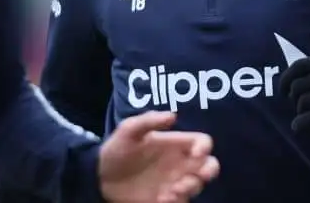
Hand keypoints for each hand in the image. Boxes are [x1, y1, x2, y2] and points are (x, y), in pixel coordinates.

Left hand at [98, 111, 219, 202]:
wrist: (100, 177)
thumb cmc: (116, 150)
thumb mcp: (128, 131)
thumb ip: (148, 121)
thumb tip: (173, 115)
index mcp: (175, 144)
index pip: (201, 142)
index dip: (204, 147)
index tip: (196, 153)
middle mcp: (180, 163)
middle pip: (209, 166)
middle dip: (209, 171)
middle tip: (198, 175)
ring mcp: (175, 182)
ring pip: (197, 186)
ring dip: (189, 189)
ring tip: (169, 192)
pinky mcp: (167, 198)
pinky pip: (182, 202)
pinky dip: (176, 201)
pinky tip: (161, 198)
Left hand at [278, 16, 309, 131]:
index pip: (297, 67)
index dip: (286, 78)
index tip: (283, 89)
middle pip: (296, 87)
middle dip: (295, 97)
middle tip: (302, 102)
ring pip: (300, 103)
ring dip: (301, 111)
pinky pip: (305, 120)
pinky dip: (299, 125)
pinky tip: (299, 127)